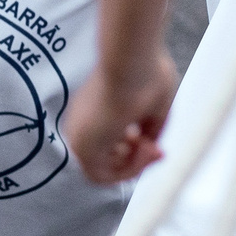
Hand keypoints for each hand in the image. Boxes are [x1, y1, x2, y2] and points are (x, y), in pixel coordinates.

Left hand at [63, 51, 179, 183]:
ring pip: (103, 171)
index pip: (108, 142)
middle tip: (157, 149)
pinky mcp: (82, 147)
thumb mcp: (153, 103)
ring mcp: (78, 136)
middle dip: (136, 159)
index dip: (134, 148)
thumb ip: (148, 128)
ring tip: (153, 146)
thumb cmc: (144, 70)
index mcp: (91, 109)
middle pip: (105, 159)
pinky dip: (129, 169)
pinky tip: (146, 149)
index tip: (154, 140)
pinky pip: (104, 176)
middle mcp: (80, 123)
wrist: (133, 59)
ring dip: (134, 165)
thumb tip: (152, 147)